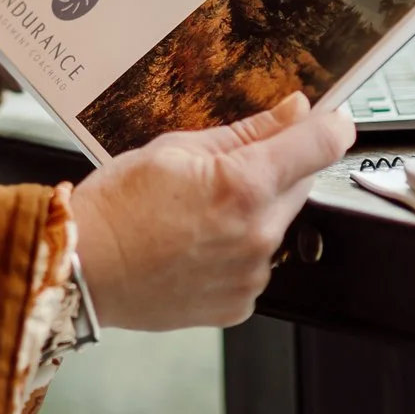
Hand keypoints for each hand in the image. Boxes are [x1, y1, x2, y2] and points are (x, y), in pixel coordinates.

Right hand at [67, 94, 356, 330]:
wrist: (84, 268)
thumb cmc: (116, 206)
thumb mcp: (177, 147)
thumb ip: (246, 132)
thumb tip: (294, 110)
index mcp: (243, 185)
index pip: (322, 144)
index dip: (330, 124)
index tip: (328, 118)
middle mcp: (258, 234)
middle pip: (300, 183)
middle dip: (276, 169)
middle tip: (223, 169)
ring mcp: (252, 275)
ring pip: (278, 224)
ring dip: (255, 211)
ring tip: (199, 212)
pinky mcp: (241, 303)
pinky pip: (258, 262)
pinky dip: (238, 249)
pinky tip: (198, 243)